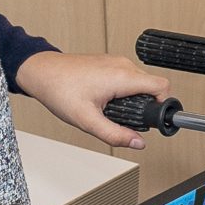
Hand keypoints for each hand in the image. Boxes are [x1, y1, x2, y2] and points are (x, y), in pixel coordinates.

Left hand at [15, 51, 169, 149]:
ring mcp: (116, 61)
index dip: (163, 104)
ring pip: (139, 82)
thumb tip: (138, 143)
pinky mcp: (109, 62)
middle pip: (152, 86)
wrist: (41, 72)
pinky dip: (122, 91)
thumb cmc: (59, 90)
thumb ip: (115, 134)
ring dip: (132, 98)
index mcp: (122, 77)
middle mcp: (123, 65)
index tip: (152, 118)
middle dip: (143, 106)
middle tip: (123, 119)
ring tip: (109, 110)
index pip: (162, 86)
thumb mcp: (87, 120)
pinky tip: (103, 100)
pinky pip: (127, 77)